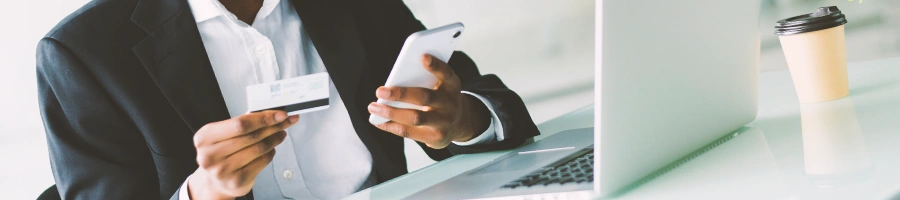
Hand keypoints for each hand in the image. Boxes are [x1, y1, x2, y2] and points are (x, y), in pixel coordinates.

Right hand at [187, 110, 298, 198]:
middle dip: (273, 126)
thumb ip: (243, 123)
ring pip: (259, 148)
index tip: (280, 114)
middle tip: (286, 121)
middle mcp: (210, 155)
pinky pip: (262, 162)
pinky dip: (270, 153)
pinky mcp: (236, 181)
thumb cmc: (221, 154)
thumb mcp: (223, 135)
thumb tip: (270, 112)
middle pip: (251, 136)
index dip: (263, 118)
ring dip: (274, 139)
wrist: (215, 181)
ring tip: (280, 134)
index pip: (240, 124)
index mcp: (205, 137)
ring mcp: (223, 170)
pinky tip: (271, 149)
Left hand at [368, 54, 490, 148]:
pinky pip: (409, 132)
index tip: (422, 56)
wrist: (458, 123)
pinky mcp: (436, 138)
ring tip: (373, 106)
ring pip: (415, 117)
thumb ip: (424, 81)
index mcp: (452, 85)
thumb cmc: (439, 98)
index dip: (435, 65)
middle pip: (424, 97)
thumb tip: (391, 87)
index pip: (446, 73)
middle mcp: (451, 103)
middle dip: (400, 94)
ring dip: (391, 112)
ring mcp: (445, 122)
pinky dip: (391, 126)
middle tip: (380, 90)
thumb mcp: (439, 86)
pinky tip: (379, 121)